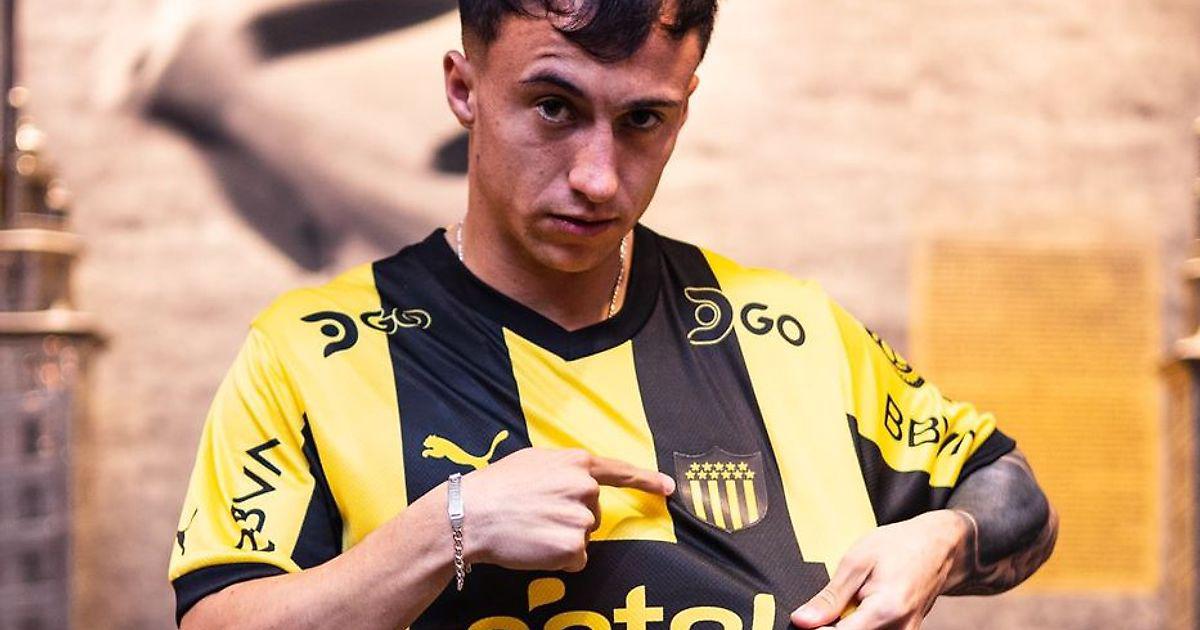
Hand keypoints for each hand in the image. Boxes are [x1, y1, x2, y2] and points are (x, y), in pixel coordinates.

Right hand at [458, 447, 674, 571]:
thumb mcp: (533, 461)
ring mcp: (581, 518)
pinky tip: (536, 546)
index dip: (647, 480)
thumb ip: (564, 467)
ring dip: (563, 537)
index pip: (620, 472)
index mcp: (577, 462)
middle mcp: (585, 488)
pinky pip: (576, 558)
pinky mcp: (573, 546)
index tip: (669, 488)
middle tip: (536, 514)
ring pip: (584, 535)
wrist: (471, 514)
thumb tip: (579, 479)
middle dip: (570, 515)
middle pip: (593, 511)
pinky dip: (559, 558)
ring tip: (532, 528)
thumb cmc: (495, 486)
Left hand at [790, 510, 969, 629]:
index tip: (804, 620)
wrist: (939, 545)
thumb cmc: (899, 545)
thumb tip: (802, 621)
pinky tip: (859, 606)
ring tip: (850, 600)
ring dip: (847, 623)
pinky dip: (862, 623)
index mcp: (886, 611)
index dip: (817, 629)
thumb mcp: (857, 562)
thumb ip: (830, 597)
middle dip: (832, 625)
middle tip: (829, 604)